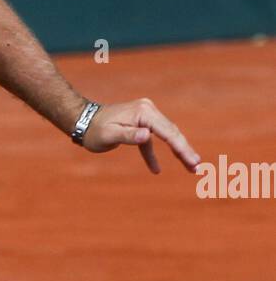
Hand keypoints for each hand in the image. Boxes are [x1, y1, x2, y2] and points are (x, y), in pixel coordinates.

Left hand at [81, 98, 199, 174]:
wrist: (83, 121)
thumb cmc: (94, 130)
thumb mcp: (109, 135)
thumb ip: (128, 136)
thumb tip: (147, 136)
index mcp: (144, 112)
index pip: (168, 132)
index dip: (182, 148)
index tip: (193, 161)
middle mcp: (148, 111)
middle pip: (172, 133)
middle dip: (185, 151)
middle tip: (197, 167)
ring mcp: (145, 116)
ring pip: (166, 135)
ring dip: (177, 151)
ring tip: (190, 167)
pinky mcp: (141, 124)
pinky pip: (152, 141)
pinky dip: (153, 154)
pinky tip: (155, 170)